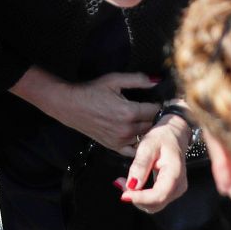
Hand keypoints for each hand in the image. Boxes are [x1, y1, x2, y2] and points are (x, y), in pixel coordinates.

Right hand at [41, 72, 160, 154]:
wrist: (71, 106)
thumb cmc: (92, 91)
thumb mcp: (114, 80)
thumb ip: (138, 80)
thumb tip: (157, 80)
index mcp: (129, 111)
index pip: (156, 110)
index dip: (159, 104)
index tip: (159, 100)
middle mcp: (127, 129)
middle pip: (153, 125)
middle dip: (156, 117)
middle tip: (154, 110)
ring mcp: (121, 140)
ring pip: (145, 137)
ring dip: (148, 129)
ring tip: (147, 120)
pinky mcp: (114, 147)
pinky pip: (134, 150)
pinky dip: (139, 143)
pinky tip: (138, 135)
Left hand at [117, 115, 191, 213]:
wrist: (174, 134)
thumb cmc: (163, 137)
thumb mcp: (148, 145)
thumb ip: (140, 165)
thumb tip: (132, 186)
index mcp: (175, 173)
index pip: (158, 195)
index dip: (140, 198)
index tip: (123, 195)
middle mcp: (178, 185)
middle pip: (156, 204)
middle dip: (136, 198)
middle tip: (120, 182)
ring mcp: (176, 190)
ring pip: (154, 205)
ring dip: (137, 198)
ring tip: (123, 182)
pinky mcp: (170, 191)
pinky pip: (155, 200)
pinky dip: (141, 197)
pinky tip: (131, 185)